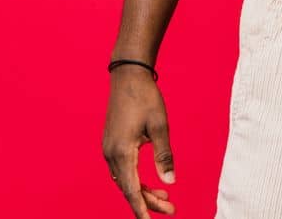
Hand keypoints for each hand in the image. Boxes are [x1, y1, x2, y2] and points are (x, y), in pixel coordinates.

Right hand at [102, 69, 175, 215]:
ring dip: (144, 191)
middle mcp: (111, 154)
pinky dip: (137, 179)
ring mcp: (109, 149)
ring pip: (125, 180)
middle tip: (172, 209)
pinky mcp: (112, 144)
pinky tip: (152, 182)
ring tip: (166, 199)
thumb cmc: (145, 97)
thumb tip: (170, 181)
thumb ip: (164, 155)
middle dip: (149, 202)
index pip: (131, 190)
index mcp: (121, 152)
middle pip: (129, 189)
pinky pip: (123, 170)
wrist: (127, 75)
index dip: (142, 209)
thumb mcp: (160, 126)